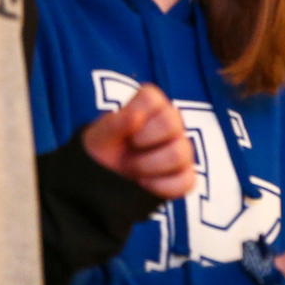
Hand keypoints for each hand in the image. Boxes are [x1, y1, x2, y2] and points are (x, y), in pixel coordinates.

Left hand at [82, 83, 195, 198]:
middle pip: (172, 123)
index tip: (124, 131)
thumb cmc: (102, 150)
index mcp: (150, 106)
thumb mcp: (98, 136)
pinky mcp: (185, 176)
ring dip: (149, 166)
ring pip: (180, 154)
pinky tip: (145, 183)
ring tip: (134, 170)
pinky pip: (186, 181)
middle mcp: (171, 124)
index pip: (152, 99)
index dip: (135, 115)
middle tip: (129, 151)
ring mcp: (181, 150)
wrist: (102, 181)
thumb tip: (136, 116)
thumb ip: (115, 123)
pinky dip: (161, 186)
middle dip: (143, 143)